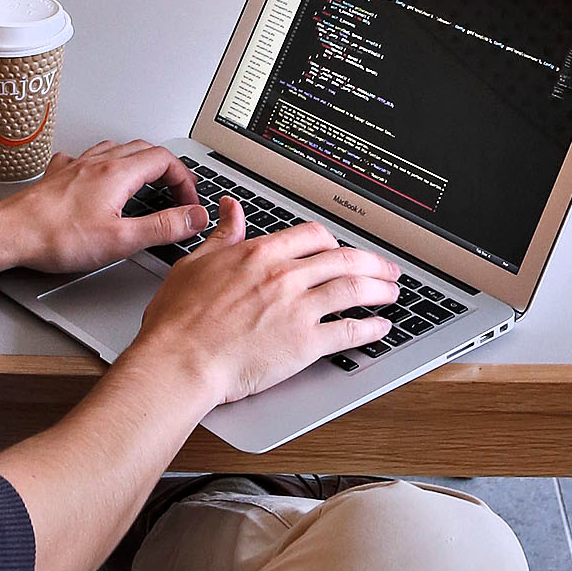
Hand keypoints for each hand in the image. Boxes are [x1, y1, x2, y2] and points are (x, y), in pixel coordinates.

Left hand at [0, 140, 205, 279]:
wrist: (10, 234)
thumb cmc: (56, 238)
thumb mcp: (121, 240)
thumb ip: (162, 227)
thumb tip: (194, 217)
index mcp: (117, 174)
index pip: (165, 160)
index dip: (184, 179)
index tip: (188, 202)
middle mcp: (97, 163)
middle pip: (143, 150)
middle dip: (166, 168)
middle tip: (174, 192)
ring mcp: (76, 166)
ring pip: (115, 149)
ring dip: (137, 162)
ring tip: (145, 181)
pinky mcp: (58, 176)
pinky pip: (86, 158)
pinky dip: (103, 165)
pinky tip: (97, 178)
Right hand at [124, 204, 397, 408]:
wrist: (180, 360)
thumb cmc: (179, 320)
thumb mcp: (196, 263)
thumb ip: (223, 236)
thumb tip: (232, 210)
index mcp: (260, 254)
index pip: (312, 236)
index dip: (333, 242)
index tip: (340, 249)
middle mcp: (284, 276)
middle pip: (344, 258)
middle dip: (372, 262)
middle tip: (386, 268)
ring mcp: (297, 309)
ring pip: (354, 288)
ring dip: (380, 289)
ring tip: (392, 292)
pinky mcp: (304, 343)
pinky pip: (349, 331)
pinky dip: (371, 328)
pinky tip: (380, 327)